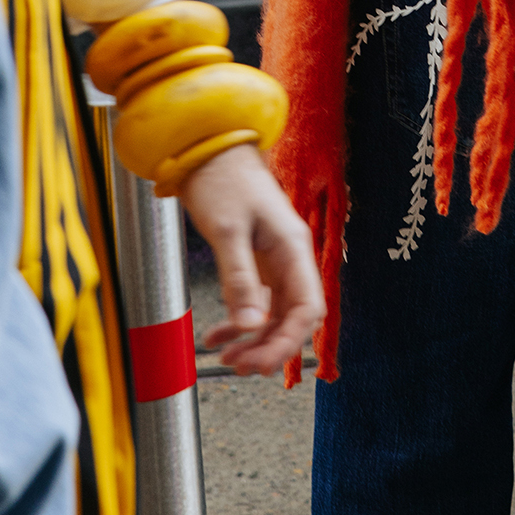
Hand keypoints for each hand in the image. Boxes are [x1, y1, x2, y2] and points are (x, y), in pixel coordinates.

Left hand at [179, 144, 323, 377]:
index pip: (308, 308)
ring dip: (253, 339)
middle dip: (269, 347)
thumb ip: (241, 279)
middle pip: (292, 317)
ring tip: (226, 357)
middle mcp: (289, 256)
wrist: (206, 147)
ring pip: (273, 313)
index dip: (289, 342)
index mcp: (293, 246)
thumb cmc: (221, 179)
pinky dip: (238, 322)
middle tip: (238, 367)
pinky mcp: (256, 258)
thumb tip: (251, 326)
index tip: (260, 363)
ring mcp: (273, 258)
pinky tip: (217, 335)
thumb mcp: (227, 230)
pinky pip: (256, 301)